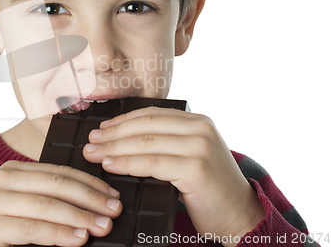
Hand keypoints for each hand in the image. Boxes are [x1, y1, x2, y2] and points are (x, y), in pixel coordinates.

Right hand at [0, 161, 121, 246]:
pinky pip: (31, 228)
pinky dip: (58, 233)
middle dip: (90, 198)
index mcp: (13, 170)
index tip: (112, 194)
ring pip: (47, 205)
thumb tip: (89, 206)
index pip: (60, 171)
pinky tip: (78, 238)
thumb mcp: (17, 205)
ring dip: (80, 216)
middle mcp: (2, 179)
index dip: (90, 183)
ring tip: (102, 226)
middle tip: (114, 210)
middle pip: (57, 184)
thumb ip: (45, 199)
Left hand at [82, 107, 264, 245]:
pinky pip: (152, 163)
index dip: (123, 120)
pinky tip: (111, 165)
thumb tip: (124, 137)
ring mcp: (199, 146)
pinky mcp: (195, 167)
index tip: (102, 129)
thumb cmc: (210, 188)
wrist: (240, 215)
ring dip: (114, 148)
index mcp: (198, 121)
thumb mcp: (192, 154)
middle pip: (145, 126)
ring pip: (145, 143)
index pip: (152, 114)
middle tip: (91, 141)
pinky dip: (127, 163)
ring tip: (94, 153)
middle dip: (113, 133)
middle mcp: (200, 128)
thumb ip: (168, 141)